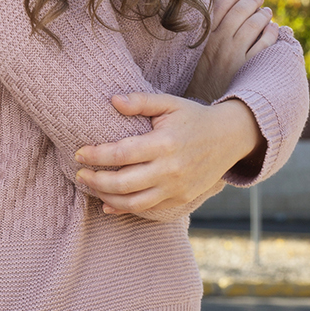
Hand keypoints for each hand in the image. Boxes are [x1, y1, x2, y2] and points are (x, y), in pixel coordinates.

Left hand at [75, 95, 264, 215]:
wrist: (230, 138)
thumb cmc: (194, 117)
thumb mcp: (169, 103)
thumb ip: (140, 101)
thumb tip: (112, 100)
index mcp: (164, 143)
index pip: (121, 153)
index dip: (96, 156)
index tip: (79, 153)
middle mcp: (170, 169)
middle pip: (123, 183)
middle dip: (95, 180)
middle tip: (79, 173)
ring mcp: (177, 188)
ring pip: (134, 202)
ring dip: (106, 197)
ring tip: (90, 187)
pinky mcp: (181, 199)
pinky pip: (149, 209)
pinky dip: (125, 209)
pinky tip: (108, 204)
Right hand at [185, 0, 278, 102]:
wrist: (202, 109)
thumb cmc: (197, 81)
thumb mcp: (193, 56)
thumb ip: (203, 37)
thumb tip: (218, 17)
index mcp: (203, 38)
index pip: (218, 7)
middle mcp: (219, 44)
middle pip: (239, 12)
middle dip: (251, 1)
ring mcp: (235, 55)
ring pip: (254, 25)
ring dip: (263, 14)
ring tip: (267, 12)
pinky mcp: (249, 68)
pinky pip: (266, 44)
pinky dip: (272, 33)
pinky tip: (274, 29)